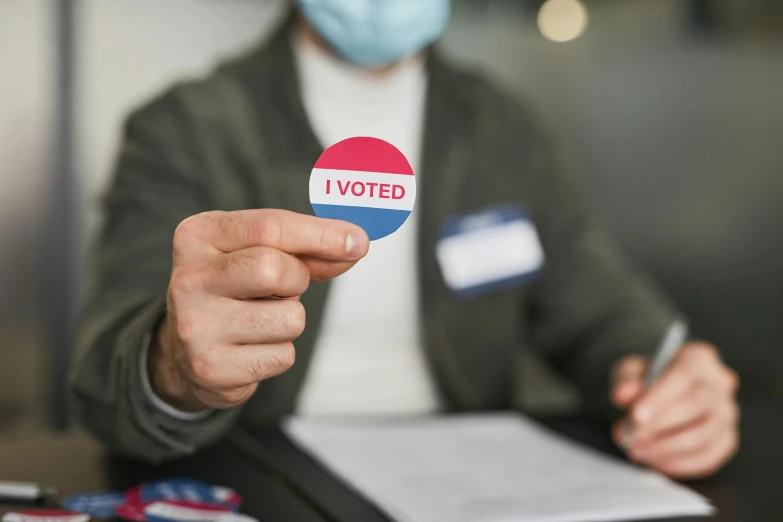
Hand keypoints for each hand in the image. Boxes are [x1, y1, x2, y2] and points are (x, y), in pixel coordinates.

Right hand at [149, 209, 368, 411]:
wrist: (186, 351)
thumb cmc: (234, 289)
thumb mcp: (258, 254)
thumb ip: (306, 249)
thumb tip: (354, 245)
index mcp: (198, 236)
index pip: (268, 226)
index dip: (321, 234)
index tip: (358, 241)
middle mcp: (188, 279)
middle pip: (275, 269)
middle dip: (297, 279)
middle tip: (285, 287)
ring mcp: (195, 326)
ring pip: (289, 318)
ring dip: (289, 319)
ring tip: (259, 318)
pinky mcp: (211, 368)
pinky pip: (282, 356)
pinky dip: (279, 351)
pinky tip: (250, 346)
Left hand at [610, 342, 739, 478]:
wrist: (663, 390)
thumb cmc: (649, 377)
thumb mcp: (631, 369)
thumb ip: (625, 380)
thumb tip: (621, 396)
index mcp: (698, 358)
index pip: (683, 376)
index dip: (659, 398)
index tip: (635, 416)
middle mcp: (720, 384)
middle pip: (696, 406)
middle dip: (659, 426)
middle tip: (630, 438)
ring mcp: (727, 414)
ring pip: (702, 436)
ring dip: (665, 449)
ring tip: (637, 450)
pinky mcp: (727, 440)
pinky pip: (707, 458)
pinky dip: (677, 464)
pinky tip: (653, 461)